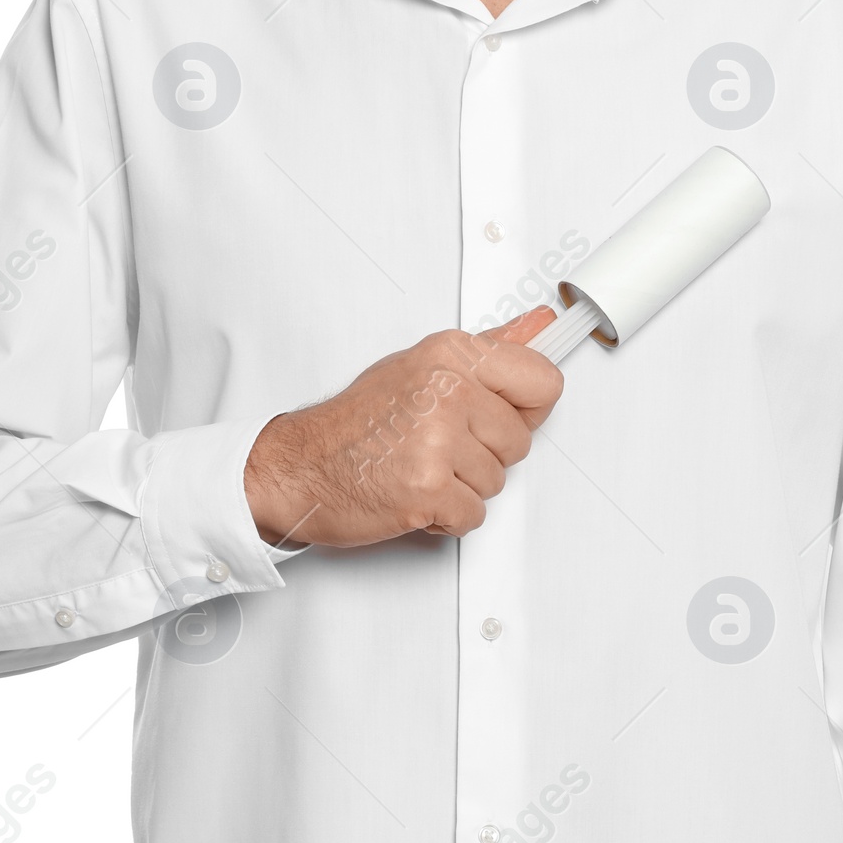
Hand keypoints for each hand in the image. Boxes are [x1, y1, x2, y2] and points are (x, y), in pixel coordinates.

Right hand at [243, 309, 561, 549]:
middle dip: (484, 455)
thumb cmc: (357, 422)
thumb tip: (540, 325)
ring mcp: (437, 441)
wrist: (299, 467)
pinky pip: (474, 515)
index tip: (497, 415)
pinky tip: (414, 493)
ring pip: (497, 482)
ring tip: (419, 467)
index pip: (543, 382)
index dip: (524, 410)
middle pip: (519, 441)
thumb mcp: (421, 366)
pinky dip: (447, 517)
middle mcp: (447, 391)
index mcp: (451, 355)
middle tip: (437, 446)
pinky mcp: (427, 489)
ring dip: (462, 487)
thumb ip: (488, 349)